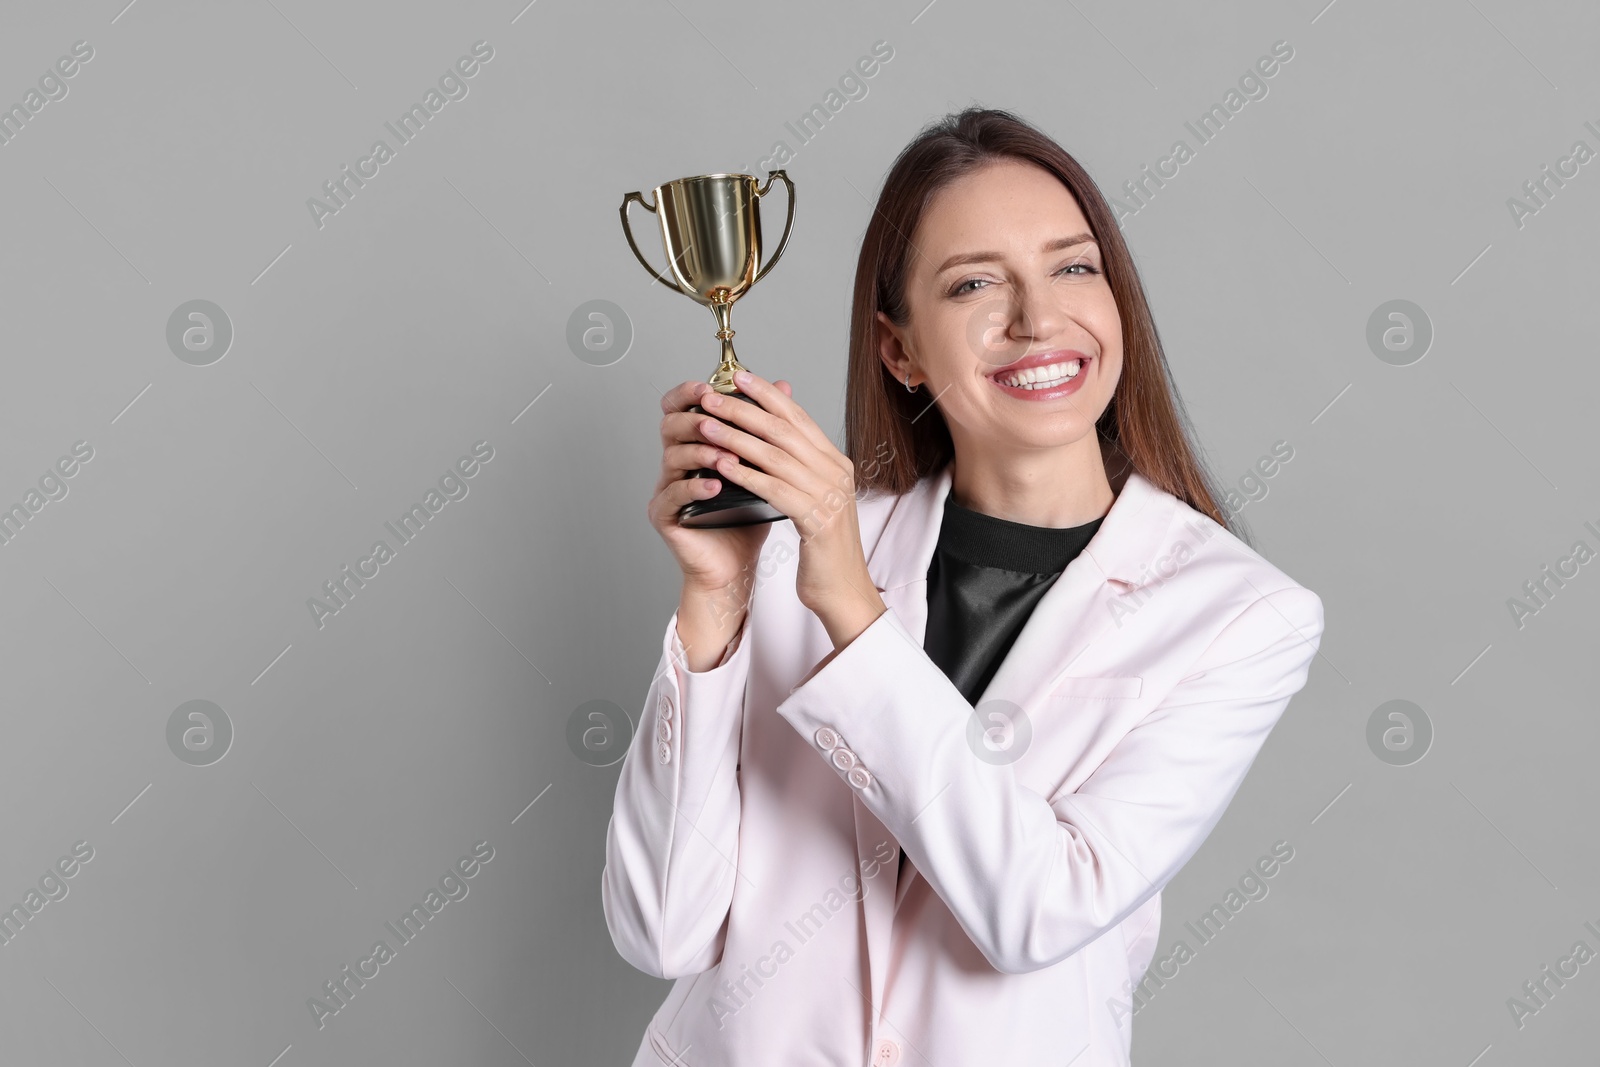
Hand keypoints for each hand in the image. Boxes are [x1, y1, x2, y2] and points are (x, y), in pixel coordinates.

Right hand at [648, 379, 778, 595]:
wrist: (736, 565)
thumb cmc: (746, 517)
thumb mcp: (763, 467)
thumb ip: (767, 427)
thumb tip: (784, 386)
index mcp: (695, 445)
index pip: (682, 408)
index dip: (689, 393)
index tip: (709, 387)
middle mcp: (676, 463)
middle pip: (670, 426)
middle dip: (695, 419)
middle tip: (715, 419)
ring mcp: (666, 488)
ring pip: (671, 457)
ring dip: (701, 453)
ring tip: (726, 457)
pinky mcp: (664, 515)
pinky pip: (672, 495)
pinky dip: (694, 488)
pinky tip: (715, 487)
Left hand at [695, 370, 879, 617]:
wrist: (844, 589)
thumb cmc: (824, 546)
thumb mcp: (813, 498)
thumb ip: (798, 466)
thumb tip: (774, 440)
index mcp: (835, 463)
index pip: (798, 418)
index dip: (767, 396)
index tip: (740, 378)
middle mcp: (835, 472)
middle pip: (783, 430)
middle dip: (744, 410)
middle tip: (712, 396)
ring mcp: (828, 495)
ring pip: (775, 456)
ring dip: (736, 438)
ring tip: (706, 425)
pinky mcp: (816, 520)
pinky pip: (774, 489)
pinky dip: (746, 474)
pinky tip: (722, 465)